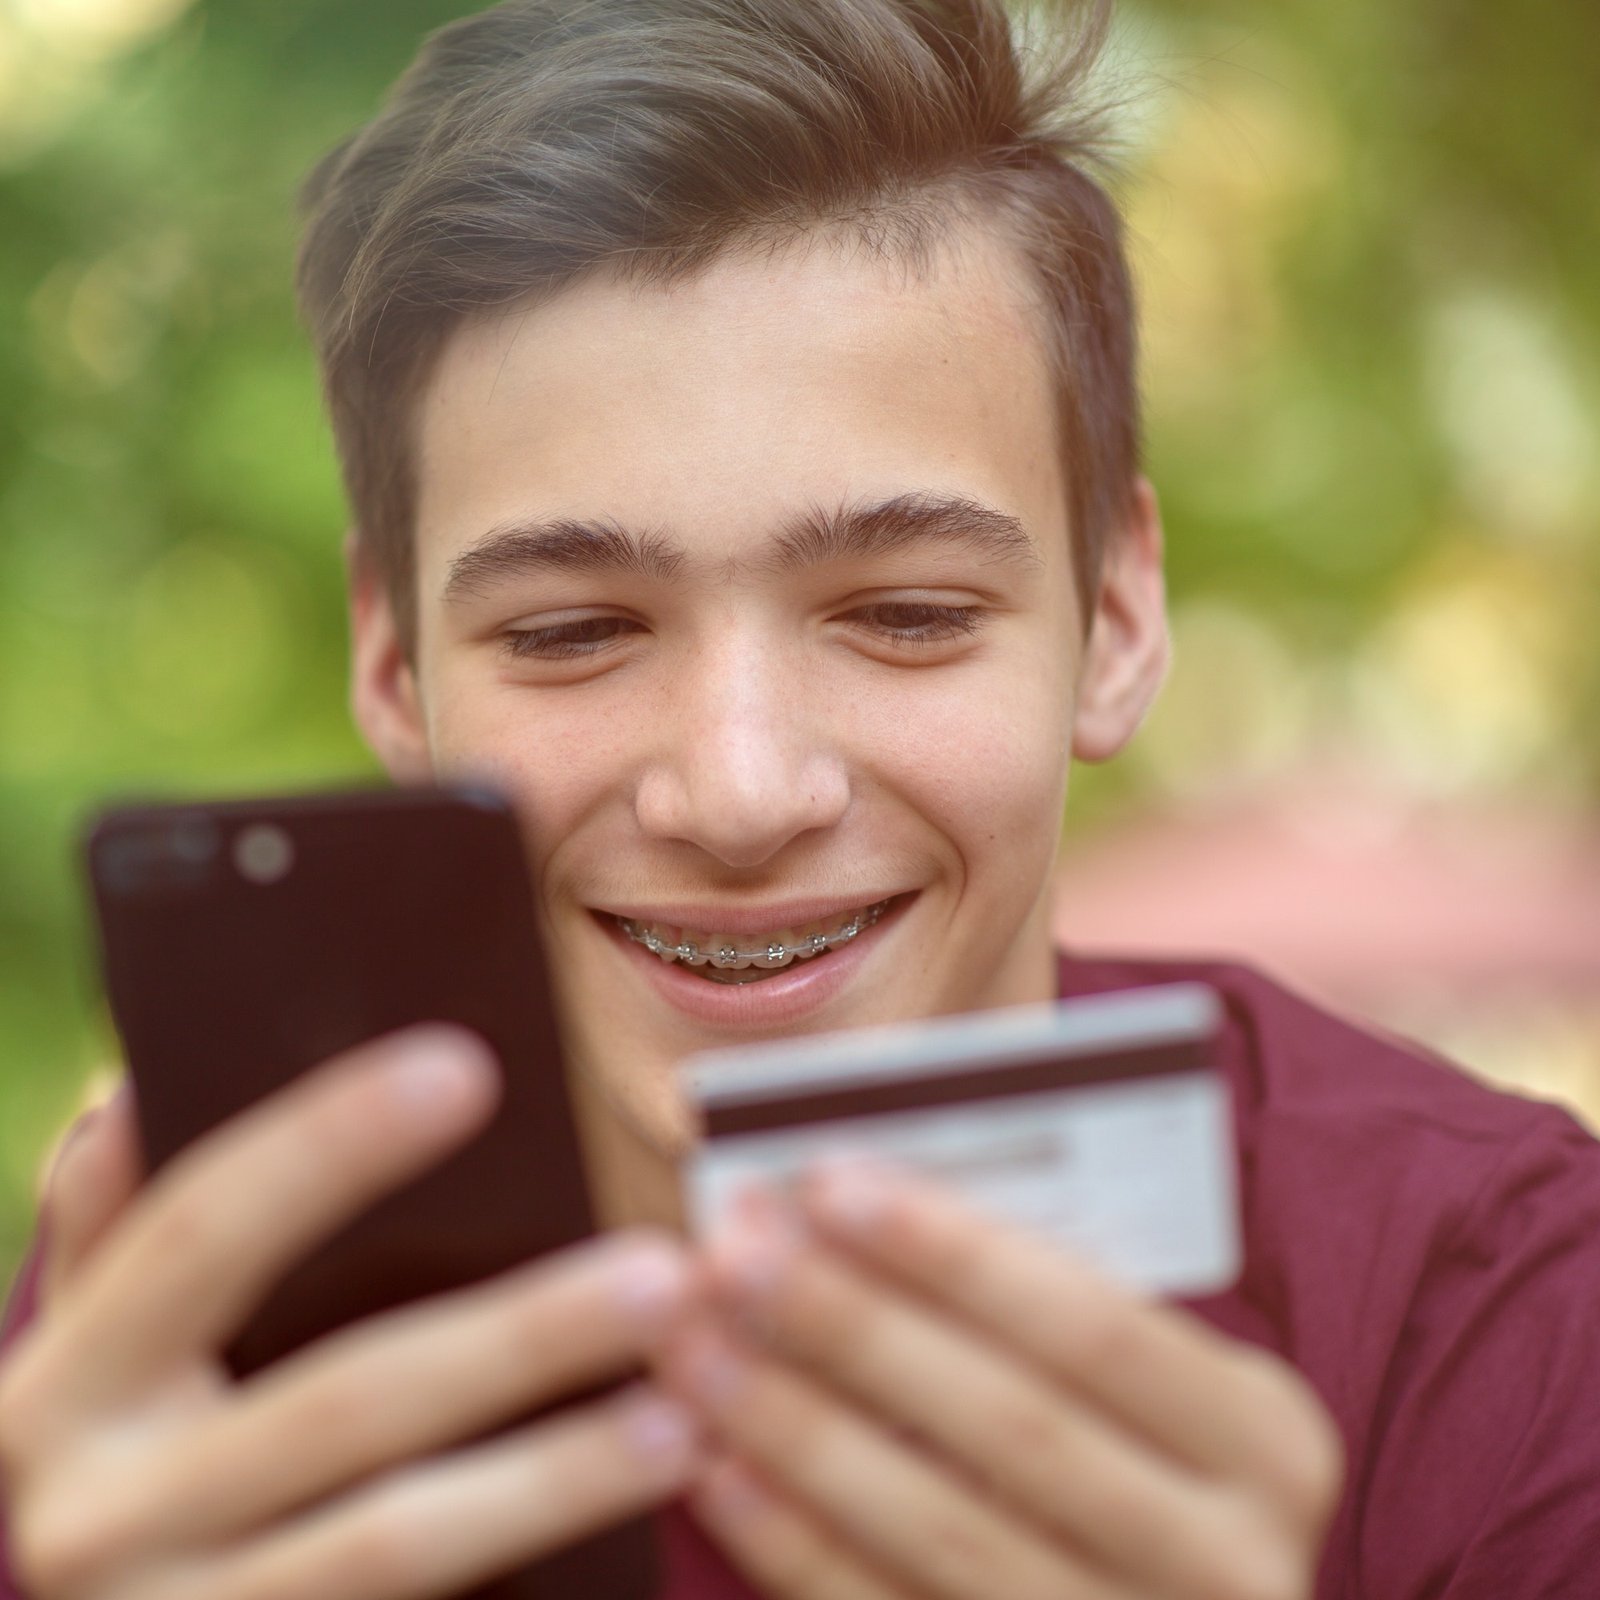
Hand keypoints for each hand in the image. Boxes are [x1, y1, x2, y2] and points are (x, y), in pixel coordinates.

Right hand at [0, 1028, 700, 1599]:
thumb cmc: (124, 1458)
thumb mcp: (90, 1349)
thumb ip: (112, 1227)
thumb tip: (143, 1079)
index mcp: (68, 1382)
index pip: (200, 1231)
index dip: (326, 1146)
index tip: (467, 1067)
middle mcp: (95, 1511)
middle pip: (344, 1403)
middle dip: (519, 1337)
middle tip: (668, 1271)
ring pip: (397, 1538)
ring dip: (554, 1473)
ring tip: (681, 1417)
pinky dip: (532, 1556)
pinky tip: (632, 1503)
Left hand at [664, 1162, 1341, 1599]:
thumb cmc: (1136, 1449)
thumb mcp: (1145, 1376)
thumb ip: (1038, 1298)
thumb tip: (853, 1200)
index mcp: (1268, 1439)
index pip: (1096, 1326)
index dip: (956, 1253)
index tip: (827, 1180)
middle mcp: (1234, 1563)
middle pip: (1013, 1428)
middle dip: (857, 1329)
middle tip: (733, 1252)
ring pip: (947, 1536)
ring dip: (802, 1430)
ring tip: (697, 1345)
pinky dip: (800, 1547)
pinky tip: (721, 1468)